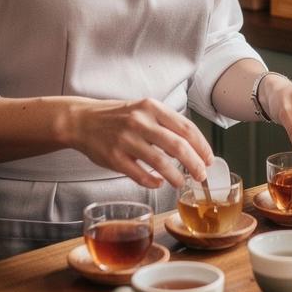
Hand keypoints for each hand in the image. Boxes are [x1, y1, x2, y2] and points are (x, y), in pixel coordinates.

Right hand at [66, 98, 213, 189]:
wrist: (82, 120)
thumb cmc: (117, 117)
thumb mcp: (143, 110)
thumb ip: (165, 124)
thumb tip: (192, 146)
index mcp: (151, 107)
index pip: (186, 127)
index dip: (202, 146)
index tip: (209, 159)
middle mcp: (140, 122)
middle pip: (178, 146)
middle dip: (195, 164)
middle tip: (201, 175)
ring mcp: (126, 140)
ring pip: (161, 163)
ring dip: (176, 176)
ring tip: (182, 182)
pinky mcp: (115, 158)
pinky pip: (140, 175)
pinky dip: (153, 182)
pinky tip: (158, 183)